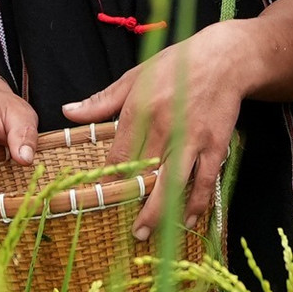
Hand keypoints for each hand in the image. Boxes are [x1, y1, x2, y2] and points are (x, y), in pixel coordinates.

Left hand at [61, 23, 248, 239]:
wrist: (224, 58)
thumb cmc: (177, 64)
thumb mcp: (136, 75)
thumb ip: (102, 100)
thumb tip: (68, 112)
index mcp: (140, 109)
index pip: (119, 155)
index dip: (110, 179)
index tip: (104, 195)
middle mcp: (164, 127)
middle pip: (143, 175)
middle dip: (131, 203)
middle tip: (126, 229)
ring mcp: (191, 138)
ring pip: (172, 182)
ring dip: (159, 211)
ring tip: (148, 233)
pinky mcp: (214, 144)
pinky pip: (204, 179)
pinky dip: (196, 201)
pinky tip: (188, 218)